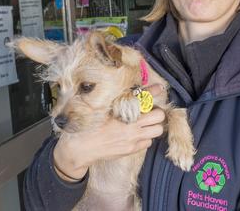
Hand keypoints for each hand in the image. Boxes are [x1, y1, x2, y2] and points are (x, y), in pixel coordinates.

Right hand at [52, 84, 166, 181]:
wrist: (81, 149)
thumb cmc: (88, 125)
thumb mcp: (101, 107)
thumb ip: (118, 99)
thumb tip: (131, 90)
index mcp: (125, 117)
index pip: (148, 104)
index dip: (154, 93)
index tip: (158, 88)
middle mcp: (132, 130)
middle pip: (159, 120)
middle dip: (156, 113)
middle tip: (147, 110)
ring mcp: (133, 142)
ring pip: (156, 132)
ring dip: (152, 126)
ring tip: (142, 121)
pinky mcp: (130, 151)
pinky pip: (147, 143)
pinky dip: (145, 137)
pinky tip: (135, 133)